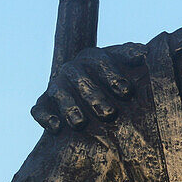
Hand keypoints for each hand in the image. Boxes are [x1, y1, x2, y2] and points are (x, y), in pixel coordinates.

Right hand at [30, 43, 144, 132]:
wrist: (90, 92)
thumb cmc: (114, 79)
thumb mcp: (124, 66)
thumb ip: (131, 56)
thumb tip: (143, 53)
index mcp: (93, 57)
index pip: (101, 61)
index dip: (114, 75)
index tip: (128, 92)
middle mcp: (72, 69)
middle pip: (80, 79)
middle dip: (94, 97)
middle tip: (110, 114)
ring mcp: (56, 86)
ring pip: (58, 93)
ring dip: (70, 108)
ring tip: (81, 124)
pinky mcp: (43, 103)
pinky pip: (39, 109)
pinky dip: (46, 117)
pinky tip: (57, 128)